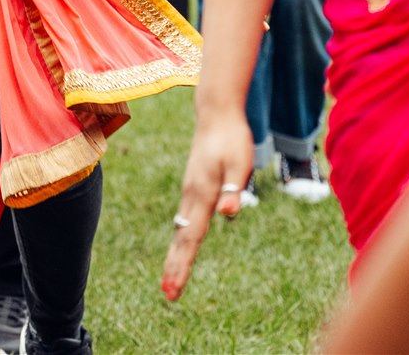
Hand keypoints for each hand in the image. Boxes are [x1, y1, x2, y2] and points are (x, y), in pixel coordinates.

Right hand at [162, 107, 256, 299]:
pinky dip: (181, 239)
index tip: (174, 288)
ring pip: (181, 230)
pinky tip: (182, 247)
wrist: (217, 113)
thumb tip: (229, 213)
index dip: (184, 264)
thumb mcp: (239, 162)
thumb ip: (233, 188)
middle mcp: (192, 196)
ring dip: (176, 256)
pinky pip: (185, 220)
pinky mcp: (194, 187)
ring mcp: (190, 192)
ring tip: (171, 280)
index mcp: (202, 194)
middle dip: (175, 267)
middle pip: (182, 238)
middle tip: (168, 295)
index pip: (192, 237)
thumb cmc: (232, 138)